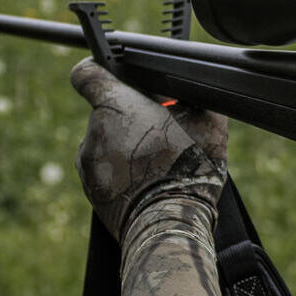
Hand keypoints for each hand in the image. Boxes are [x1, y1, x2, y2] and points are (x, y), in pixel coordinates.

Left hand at [69, 58, 229, 237]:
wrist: (171, 222)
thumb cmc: (188, 169)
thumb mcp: (208, 123)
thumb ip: (195, 99)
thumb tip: (199, 92)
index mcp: (115, 106)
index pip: (87, 74)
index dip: (99, 73)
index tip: (113, 79)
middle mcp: (93, 132)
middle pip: (107, 112)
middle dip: (130, 118)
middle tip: (159, 131)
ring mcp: (88, 163)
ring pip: (106, 143)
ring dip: (125, 146)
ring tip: (156, 162)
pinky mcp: (90, 190)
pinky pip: (104, 170)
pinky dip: (121, 172)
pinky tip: (146, 181)